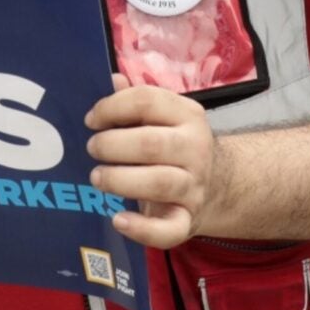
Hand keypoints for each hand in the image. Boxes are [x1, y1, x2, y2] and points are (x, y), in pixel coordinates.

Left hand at [86, 75, 215, 249]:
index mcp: (188, 115)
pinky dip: (142, 229)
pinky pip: (169, 230)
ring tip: (96, 177)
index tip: (91, 120)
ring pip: (158, 183)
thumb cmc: (175, 144)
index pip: (146, 101)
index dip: (112, 108)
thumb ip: (138, 99)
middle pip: (150, 143)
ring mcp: (195, 187)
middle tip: (92, 149)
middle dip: (112, 145)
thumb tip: (113, 79)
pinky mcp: (189, 220)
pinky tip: (118, 220)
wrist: (218, 185)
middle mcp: (196, 149)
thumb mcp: (164, 117)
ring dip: (120, 180)